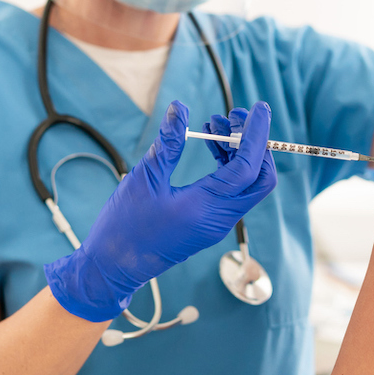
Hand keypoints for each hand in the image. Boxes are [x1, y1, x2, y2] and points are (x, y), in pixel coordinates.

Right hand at [44, 100, 277, 321]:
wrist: (114, 266)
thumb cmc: (125, 226)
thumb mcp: (145, 178)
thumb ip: (168, 143)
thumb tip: (180, 109)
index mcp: (207, 207)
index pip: (248, 167)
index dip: (256, 134)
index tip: (258, 108)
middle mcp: (219, 218)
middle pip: (259, 179)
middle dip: (254, 143)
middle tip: (233, 117)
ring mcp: (216, 223)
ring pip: (246, 184)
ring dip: (238, 152)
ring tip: (214, 125)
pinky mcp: (208, 223)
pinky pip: (231, 192)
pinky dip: (227, 166)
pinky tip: (209, 146)